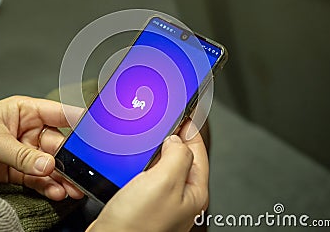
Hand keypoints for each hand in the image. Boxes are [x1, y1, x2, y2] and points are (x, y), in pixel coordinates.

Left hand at [0, 96, 83, 200]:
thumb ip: (22, 154)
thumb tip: (47, 165)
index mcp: (27, 111)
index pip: (60, 113)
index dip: (80, 120)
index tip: (97, 132)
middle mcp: (31, 130)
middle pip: (60, 144)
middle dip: (71, 159)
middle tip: (82, 172)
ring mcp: (28, 151)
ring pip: (52, 164)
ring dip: (64, 177)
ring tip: (74, 188)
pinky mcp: (21, 170)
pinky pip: (40, 179)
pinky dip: (49, 186)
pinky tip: (57, 192)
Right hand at [89, 119, 208, 231]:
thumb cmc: (137, 226)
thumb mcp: (164, 182)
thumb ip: (178, 156)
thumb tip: (177, 139)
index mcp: (193, 191)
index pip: (198, 149)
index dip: (191, 127)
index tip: (185, 109)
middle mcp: (179, 196)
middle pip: (180, 155)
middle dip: (171, 136)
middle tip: (162, 119)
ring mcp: (160, 198)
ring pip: (160, 164)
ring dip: (153, 148)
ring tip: (147, 134)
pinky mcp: (141, 200)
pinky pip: (145, 174)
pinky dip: (139, 161)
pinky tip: (131, 156)